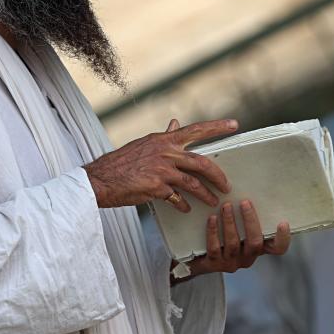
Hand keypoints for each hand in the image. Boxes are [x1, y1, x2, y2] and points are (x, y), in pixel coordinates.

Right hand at [84, 118, 236, 210]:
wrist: (99, 180)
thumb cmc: (120, 163)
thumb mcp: (144, 144)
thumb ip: (163, 137)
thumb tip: (175, 123)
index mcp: (163, 140)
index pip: (195, 130)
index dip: (216, 127)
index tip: (234, 125)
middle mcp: (165, 153)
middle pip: (201, 162)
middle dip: (218, 175)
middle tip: (227, 184)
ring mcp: (162, 171)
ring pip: (194, 183)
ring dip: (206, 195)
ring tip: (213, 202)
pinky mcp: (156, 188)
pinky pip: (178, 199)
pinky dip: (184, 205)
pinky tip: (187, 210)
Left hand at [185, 200, 290, 276]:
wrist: (199, 257)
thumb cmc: (223, 236)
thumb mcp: (239, 228)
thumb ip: (248, 216)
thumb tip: (251, 188)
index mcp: (258, 248)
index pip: (278, 248)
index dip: (283, 238)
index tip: (282, 222)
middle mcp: (247, 258)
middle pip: (256, 243)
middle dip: (250, 221)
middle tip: (245, 203)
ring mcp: (231, 262)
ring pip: (233, 243)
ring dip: (230, 222)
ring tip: (226, 206)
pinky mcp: (214, 264)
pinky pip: (214, 247)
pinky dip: (213, 231)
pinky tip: (212, 218)